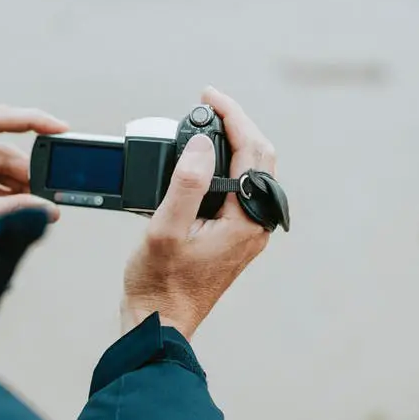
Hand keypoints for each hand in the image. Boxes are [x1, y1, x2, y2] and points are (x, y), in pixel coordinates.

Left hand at [0, 105, 68, 236]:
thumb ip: (12, 211)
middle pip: (2, 152)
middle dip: (28, 172)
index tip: (59, 129)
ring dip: (21, 188)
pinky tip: (27, 209)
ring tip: (42, 205)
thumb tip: (48, 209)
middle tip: (52, 189)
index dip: (31, 121)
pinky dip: (10, 198)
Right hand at [121, 87, 275, 339]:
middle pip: (260, 158)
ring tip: (206, 121)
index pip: (253, 152)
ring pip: (251, 173)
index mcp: (246, 221)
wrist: (159, 324)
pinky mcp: (233, 237)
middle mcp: (254, 225)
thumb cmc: (159, 284)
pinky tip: (202, 158)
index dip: (233, 116)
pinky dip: (225, 165)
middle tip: (207, 103)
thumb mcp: (165, 229)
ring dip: (233, 142)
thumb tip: (203, 142)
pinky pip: (238, 189)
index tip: (208, 95)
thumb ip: (187, 184)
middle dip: (237, 124)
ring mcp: (246, 232)